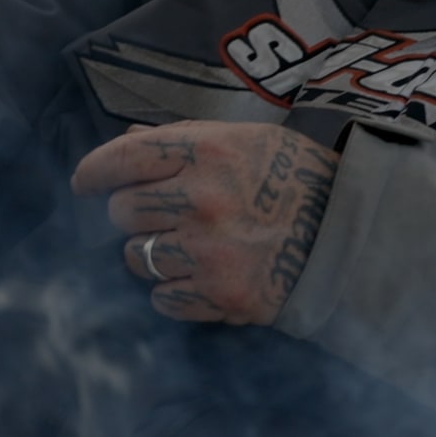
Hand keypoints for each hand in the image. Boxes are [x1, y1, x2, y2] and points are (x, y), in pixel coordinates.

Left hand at [71, 121, 337, 325]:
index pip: (122, 158)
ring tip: (184, 245)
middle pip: (121, 211)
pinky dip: (172, 290)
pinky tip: (198, 275)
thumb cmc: (294, 177)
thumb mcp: (241, 139)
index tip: (82, 182)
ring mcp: (208, 250)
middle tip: (161, 214)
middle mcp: (200, 199)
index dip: (93, 171)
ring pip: (136, 256)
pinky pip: (163, 297)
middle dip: (132, 213)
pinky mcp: (221, 294)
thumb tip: (126, 139)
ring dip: (150, 252)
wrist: (353, 234)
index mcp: (204, 151)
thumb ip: (181, 139)